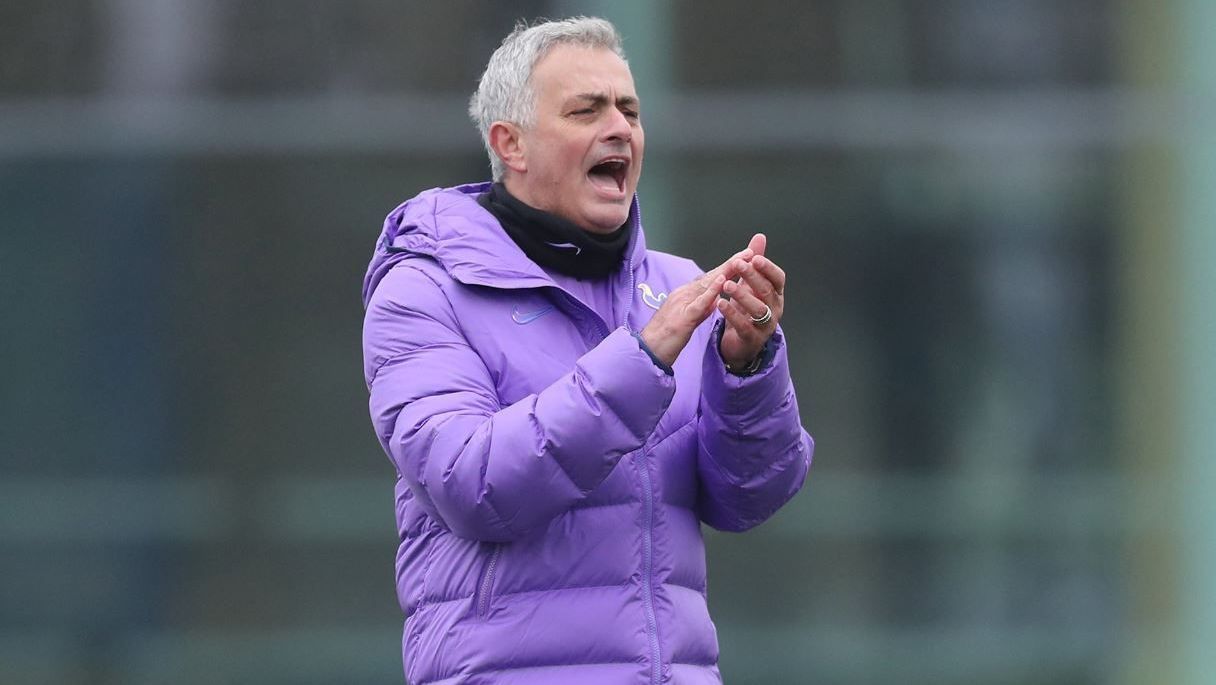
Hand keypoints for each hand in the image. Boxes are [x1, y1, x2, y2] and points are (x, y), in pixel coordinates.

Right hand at [640, 247, 753, 366]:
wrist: (647, 351)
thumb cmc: (666, 339)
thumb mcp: (687, 321)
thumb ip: (701, 309)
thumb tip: (714, 301)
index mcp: (685, 295)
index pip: (710, 278)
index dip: (728, 268)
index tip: (744, 259)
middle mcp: (683, 294)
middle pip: (711, 276)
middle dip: (732, 264)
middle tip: (750, 252)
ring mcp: (682, 304)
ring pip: (707, 283)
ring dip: (726, 270)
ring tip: (742, 259)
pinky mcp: (682, 318)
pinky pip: (699, 302)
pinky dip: (711, 290)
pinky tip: (722, 281)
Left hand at [717, 233, 785, 369]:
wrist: (741, 341)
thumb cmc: (747, 308)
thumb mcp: (750, 283)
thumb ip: (755, 261)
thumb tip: (759, 237)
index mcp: (776, 294)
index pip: (778, 279)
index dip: (768, 268)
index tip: (755, 258)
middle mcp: (775, 309)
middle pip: (767, 291)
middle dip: (752, 277)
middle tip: (737, 264)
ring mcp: (765, 325)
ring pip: (758, 309)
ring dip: (742, 295)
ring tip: (727, 285)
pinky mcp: (752, 338)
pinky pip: (744, 326)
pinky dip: (732, 314)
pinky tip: (720, 303)